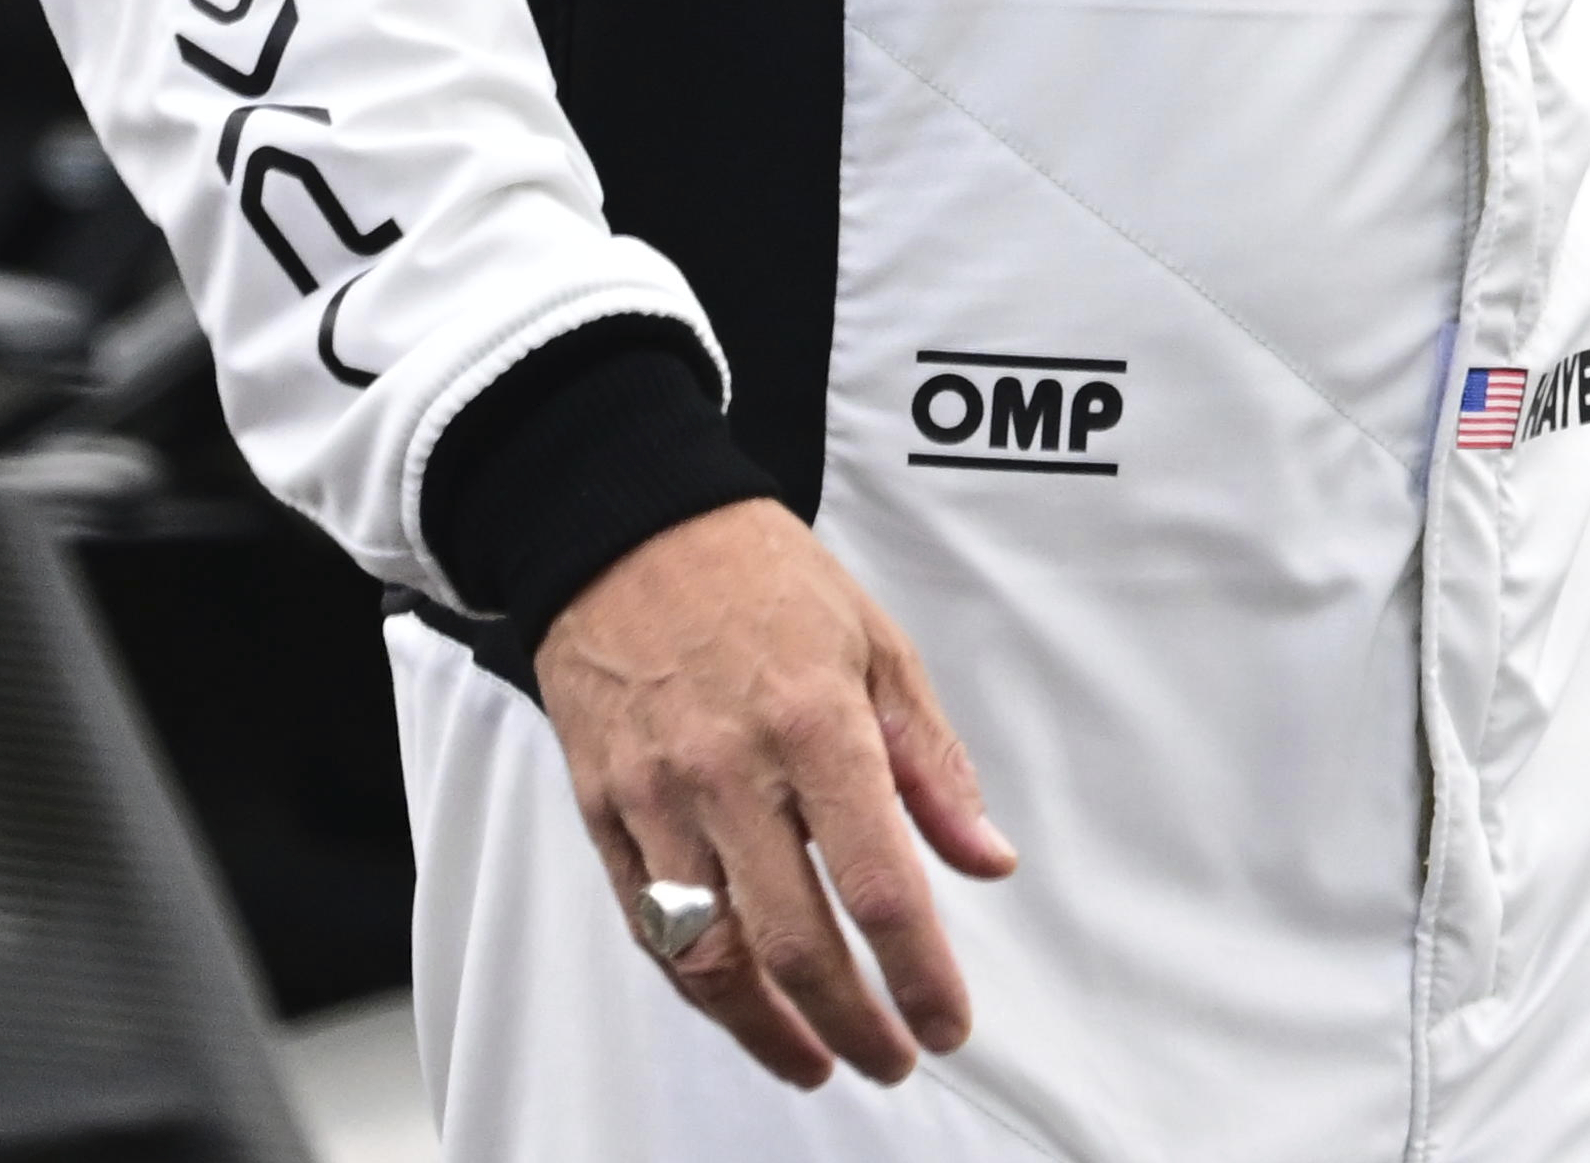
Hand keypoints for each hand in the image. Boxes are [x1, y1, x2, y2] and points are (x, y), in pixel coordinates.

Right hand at [536, 500, 1012, 1090]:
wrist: (626, 529)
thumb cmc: (759, 578)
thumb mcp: (878, 645)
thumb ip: (934, 764)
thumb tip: (988, 858)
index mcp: (817, 724)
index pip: (880, 882)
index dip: (920, 972)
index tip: (948, 1021)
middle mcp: (732, 770)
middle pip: (795, 941)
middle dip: (853, 1023)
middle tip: (892, 1057)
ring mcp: (658, 797)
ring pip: (711, 955)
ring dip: (769, 1031)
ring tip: (817, 1060)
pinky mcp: (601, 811)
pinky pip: (647, 928)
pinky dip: (696, 985)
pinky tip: (739, 1007)